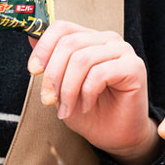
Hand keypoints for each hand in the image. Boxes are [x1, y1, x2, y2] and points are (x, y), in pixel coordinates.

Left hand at [26, 21, 157, 164]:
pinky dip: (87, 93)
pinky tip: (87, 106)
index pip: (63, 28)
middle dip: (53, 75)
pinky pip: (100, 73)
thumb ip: (50, 61)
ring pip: (82, 59)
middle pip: (70, 43)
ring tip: (66, 109)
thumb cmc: (90, 112)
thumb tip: (31, 37)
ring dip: (68, 89)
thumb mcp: (61, 86)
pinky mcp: (134, 67)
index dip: (44, 47)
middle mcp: (108, 40)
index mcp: (90, 39)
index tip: (34, 70)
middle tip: (49, 100)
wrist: (115, 136)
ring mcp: (123, 51)